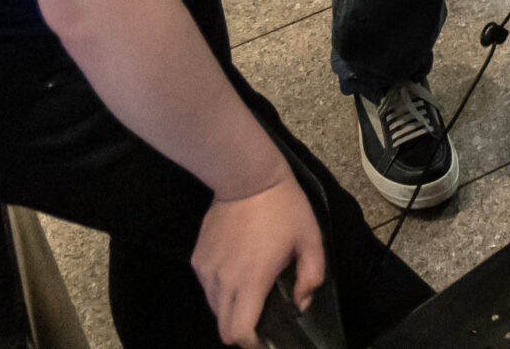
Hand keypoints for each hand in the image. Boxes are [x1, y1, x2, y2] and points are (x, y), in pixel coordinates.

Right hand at [193, 171, 322, 347]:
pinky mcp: (197, 257)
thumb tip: (302, 302)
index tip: (266, 338)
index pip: (239, 333)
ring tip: (251, 291)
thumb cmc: (283, 207)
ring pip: (214, 308)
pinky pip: (207, 286)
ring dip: (231, 309)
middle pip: (223, 328)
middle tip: (261, 318)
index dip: (252, 342)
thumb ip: (311, 276)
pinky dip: (220, 289)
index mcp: (250, 282)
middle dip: (241, 330)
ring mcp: (206, 270)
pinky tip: (237, 271)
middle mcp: (222, 282)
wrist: (246, 177)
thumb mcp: (310, 239)